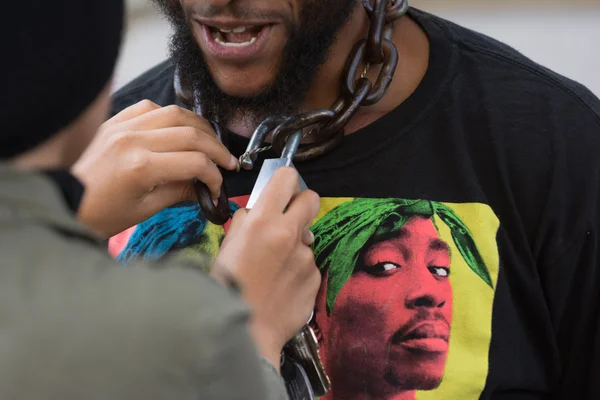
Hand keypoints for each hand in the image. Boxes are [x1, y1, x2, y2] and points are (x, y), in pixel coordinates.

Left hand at [71, 100, 237, 237]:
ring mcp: (124, 126)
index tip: (218, 187)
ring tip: (210, 143)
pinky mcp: (116, 120)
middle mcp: (134, 140)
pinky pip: (150, 107)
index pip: (195, 162)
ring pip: (175, 114)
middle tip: (228, 162)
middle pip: (192, 134)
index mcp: (142, 167)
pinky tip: (178, 128)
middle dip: (217, 149)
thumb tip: (205, 187)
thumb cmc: (101, 212)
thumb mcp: (145, 209)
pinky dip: (171, 115)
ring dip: (200, 127)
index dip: (214, 174)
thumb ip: (179, 192)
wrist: (64, 199)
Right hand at [211, 167, 320, 369]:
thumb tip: (255, 213)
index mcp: (264, 220)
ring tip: (275, 267)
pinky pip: (309, 264)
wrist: (245, 330)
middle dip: (300, 204)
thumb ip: (245, 222)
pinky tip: (281, 285)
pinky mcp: (316, 277)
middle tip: (286, 218)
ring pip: (307, 237)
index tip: (280, 188)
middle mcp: (290, 233)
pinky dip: (298, 270)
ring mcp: (306, 256)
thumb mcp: (226, 245)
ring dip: (295, 244)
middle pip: (311, 198)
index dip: (284, 180)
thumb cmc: (226, 287)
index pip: (287, 177)